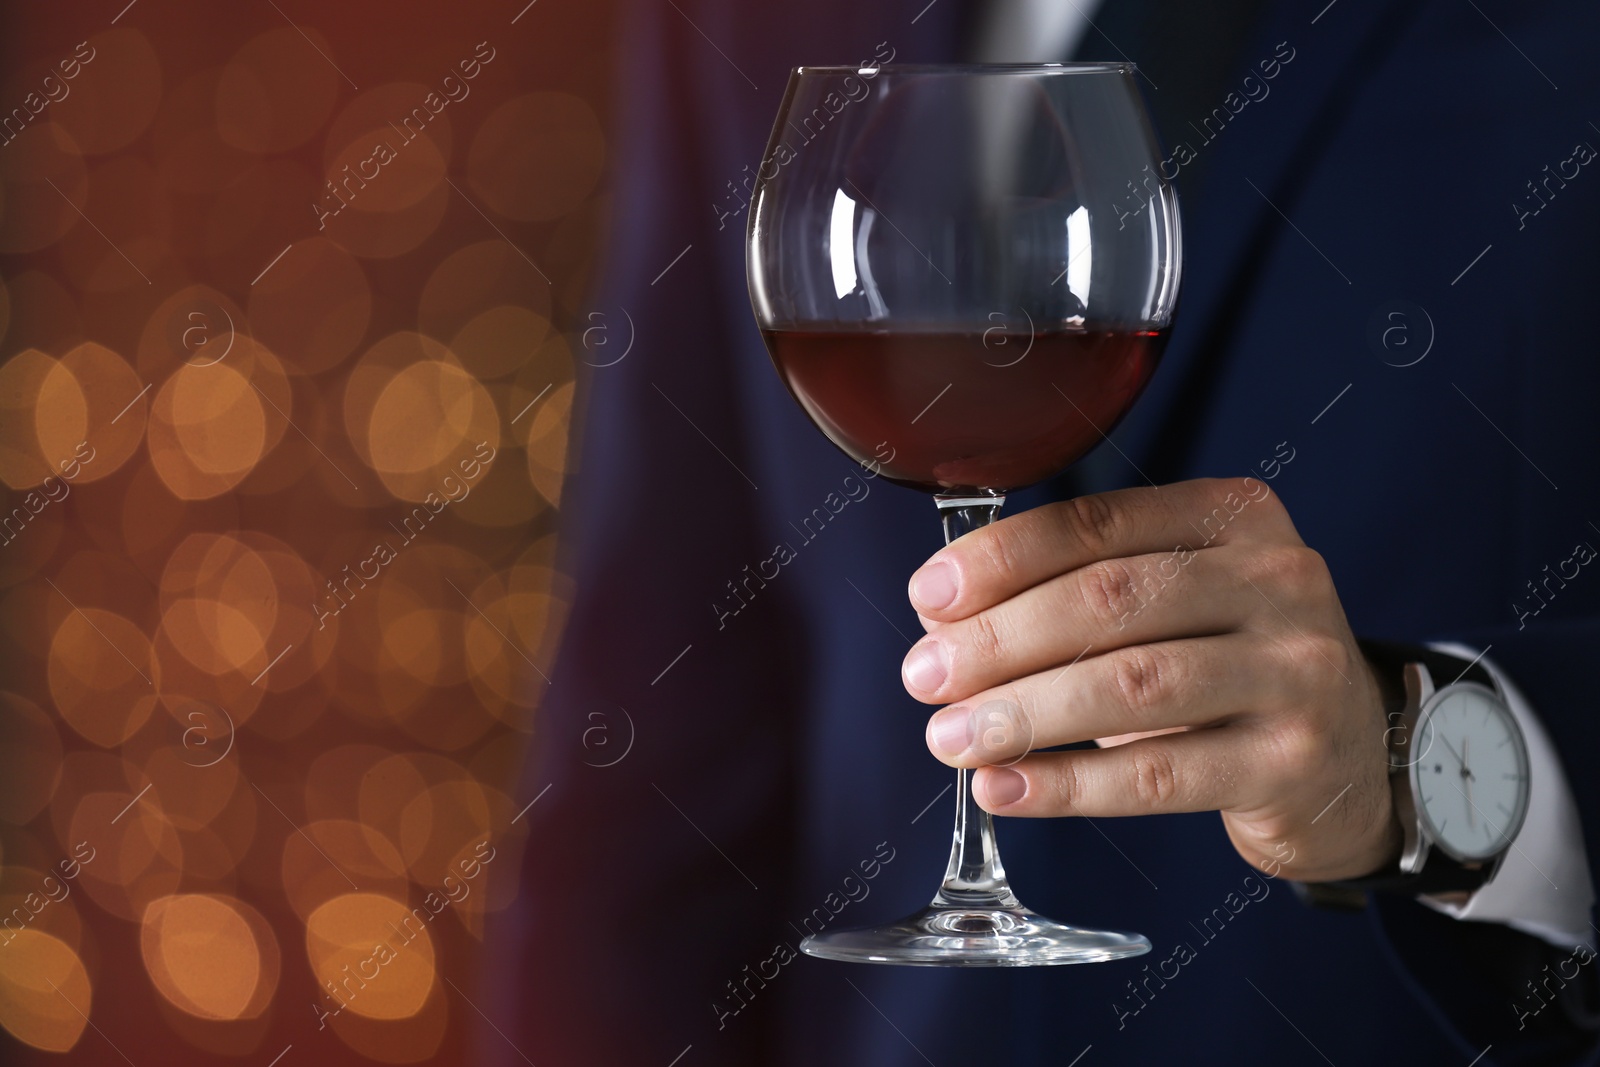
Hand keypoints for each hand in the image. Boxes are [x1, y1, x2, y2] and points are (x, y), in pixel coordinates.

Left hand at [900, 478, 1400, 881]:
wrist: (1352, 755)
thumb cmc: (1229, 663)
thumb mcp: (1171, 600)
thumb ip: (1072, 590)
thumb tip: (943, 616)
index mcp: (1233, 516)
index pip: (1097, 524)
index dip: (1002, 559)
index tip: (930, 596)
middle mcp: (1275, 579)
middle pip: (1109, 600)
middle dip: (1000, 640)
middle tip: (925, 676)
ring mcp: (1294, 670)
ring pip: (1133, 685)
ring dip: (1024, 713)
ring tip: (951, 737)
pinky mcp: (1292, 761)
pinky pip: (1160, 775)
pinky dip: (1068, 785)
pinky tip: (1006, 788)